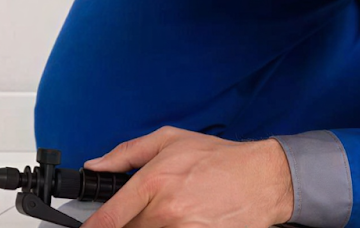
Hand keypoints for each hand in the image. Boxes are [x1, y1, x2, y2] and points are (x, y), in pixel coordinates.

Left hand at [81, 127, 293, 227]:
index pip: (111, 217)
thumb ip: (127, 153)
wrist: (262, 179)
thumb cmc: (220, 159)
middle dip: (129, 220)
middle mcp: (166, 211)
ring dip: (152, 225)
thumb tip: (97, 165)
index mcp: (154, 183)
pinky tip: (184, 217)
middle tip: (148, 206)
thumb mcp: (171, 140)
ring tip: (172, 209)